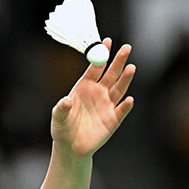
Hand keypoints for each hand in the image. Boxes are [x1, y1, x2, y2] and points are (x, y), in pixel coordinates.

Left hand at [51, 39, 135, 157]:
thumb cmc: (62, 129)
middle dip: (118, 61)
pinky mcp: (114, 120)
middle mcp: (99, 93)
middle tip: (126, 47)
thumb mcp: (58, 118)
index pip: (95, 68)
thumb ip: (61, 109)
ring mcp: (108, 105)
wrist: (70, 148)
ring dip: (125, 79)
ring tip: (131, 68)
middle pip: (111, 74)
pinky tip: (128, 100)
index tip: (107, 41)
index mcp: (84, 87)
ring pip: (119, 89)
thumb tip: (66, 101)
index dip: (100, 55)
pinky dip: (125, 106)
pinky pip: (121, 110)